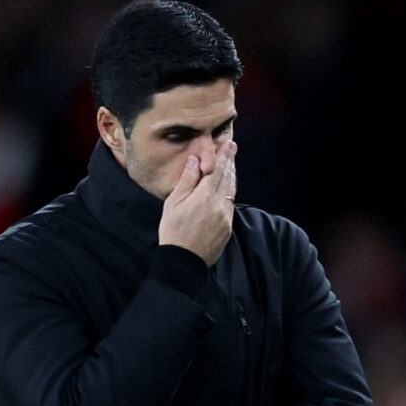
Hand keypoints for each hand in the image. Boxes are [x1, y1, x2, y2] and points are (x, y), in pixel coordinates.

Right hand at [159, 141, 237, 266]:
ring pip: (232, 191)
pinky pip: (231, 204)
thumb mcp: (173, 203)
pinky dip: (230, 192)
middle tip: (232, 147)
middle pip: (227, 178)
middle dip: (230, 161)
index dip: (223, 156)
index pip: (217, 170)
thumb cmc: (173, 231)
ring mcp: (226, 217)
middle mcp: (219, 205)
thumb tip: (195, 160)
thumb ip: (187, 180)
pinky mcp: (228, 228)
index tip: (227, 144)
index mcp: (205, 197)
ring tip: (231, 163)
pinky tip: (228, 187)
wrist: (183, 261)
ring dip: (232, 175)